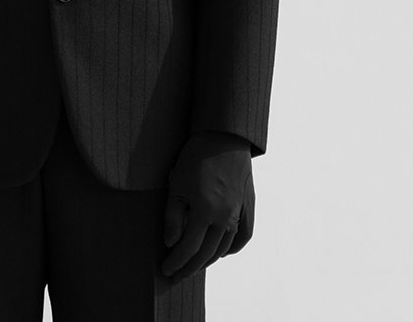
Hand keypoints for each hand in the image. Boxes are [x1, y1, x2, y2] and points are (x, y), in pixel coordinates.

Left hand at [160, 132, 253, 284]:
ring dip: (208, 261)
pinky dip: (230, 249)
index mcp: (206, 212)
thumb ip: (173, 216)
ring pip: (223, 248)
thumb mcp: (177, 184)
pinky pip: (242, 237)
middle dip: (189, 267)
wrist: (224, 138)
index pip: (188, 248)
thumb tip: (171, 243)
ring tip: (194, 266)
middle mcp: (224, 218)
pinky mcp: (246, 207)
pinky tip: (220, 252)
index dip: (176, 262)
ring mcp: (238, 214)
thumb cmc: (196, 157)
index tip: (166, 269)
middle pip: (206, 253)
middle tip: (176, 275)